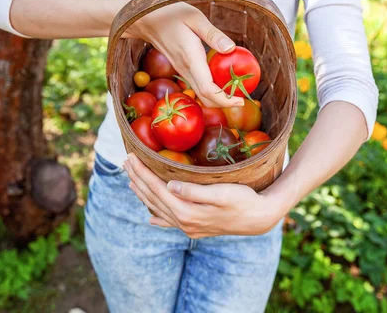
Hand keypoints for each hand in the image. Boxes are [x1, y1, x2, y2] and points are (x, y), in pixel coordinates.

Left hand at [123, 153, 283, 237]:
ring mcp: (189, 228)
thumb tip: (170, 186)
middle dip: (138, 179)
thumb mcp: (222, 193)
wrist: (260, 218)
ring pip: (158, 210)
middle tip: (125, 162)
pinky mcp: (196, 229)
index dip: (142, 172)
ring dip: (143, 195)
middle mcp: (184, 223)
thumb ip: (195, 192)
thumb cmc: (244, 200)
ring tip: (131, 181)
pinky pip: (170, 222)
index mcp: (187, 212)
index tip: (131, 156)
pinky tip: (151, 218)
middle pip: (153, 198)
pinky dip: (158, 217)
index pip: (157, 189)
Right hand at [127, 2, 243, 107]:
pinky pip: (197, 86)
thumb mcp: (194, 17)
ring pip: (200, 95)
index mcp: (191, 59)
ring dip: (218, 98)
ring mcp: (182, 71)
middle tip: (241, 98)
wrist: (147, 19)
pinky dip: (211, 90)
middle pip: (205, 99)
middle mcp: (185, 70)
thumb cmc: (170, 14)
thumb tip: (231, 49)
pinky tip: (222, 80)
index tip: (241, 100)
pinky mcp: (182, 69)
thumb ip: (213, 34)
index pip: (208, 90)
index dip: (225, 100)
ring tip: (235, 91)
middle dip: (224, 104)